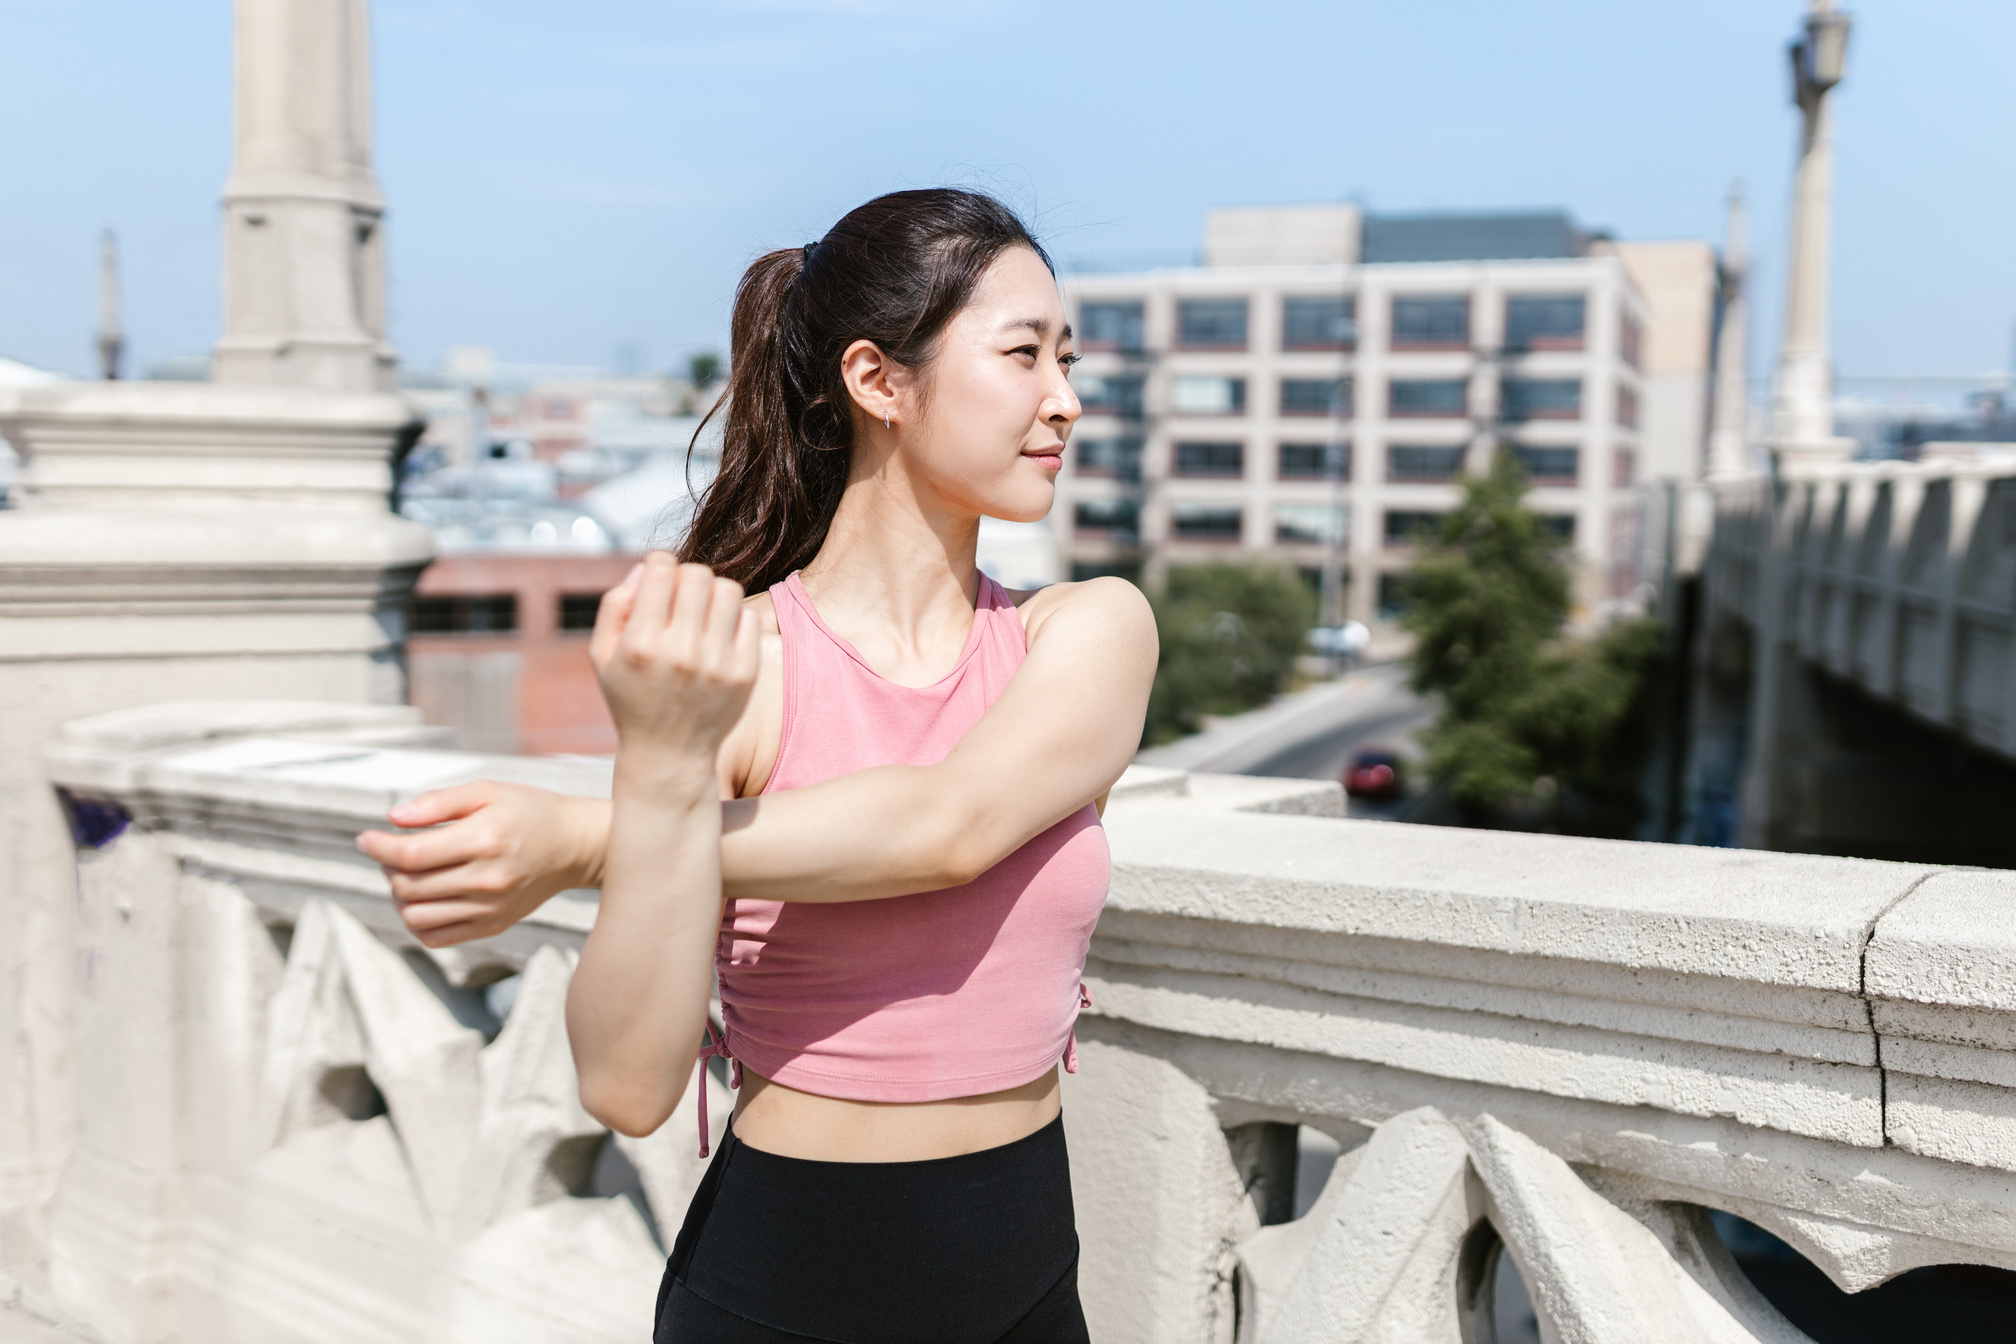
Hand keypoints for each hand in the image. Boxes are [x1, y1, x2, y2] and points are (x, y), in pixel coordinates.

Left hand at [357, 782, 608, 946]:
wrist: (573, 846)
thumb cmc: (527, 811)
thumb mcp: (486, 791)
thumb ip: (438, 803)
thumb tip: (393, 818)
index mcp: (483, 840)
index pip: (410, 854)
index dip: (378, 847)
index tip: (366, 838)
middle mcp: (487, 879)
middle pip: (408, 886)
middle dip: (387, 867)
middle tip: (395, 851)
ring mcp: (490, 908)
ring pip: (416, 916)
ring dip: (400, 895)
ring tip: (409, 875)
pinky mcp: (493, 926)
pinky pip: (436, 937)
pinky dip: (417, 921)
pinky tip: (423, 898)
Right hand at [593, 553, 759, 784]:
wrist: (669, 754)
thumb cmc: (631, 698)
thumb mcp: (603, 656)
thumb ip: (615, 605)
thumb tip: (648, 566)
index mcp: (641, 643)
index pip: (662, 568)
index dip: (659, 565)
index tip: (659, 580)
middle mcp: (681, 652)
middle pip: (698, 574)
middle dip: (687, 577)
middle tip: (681, 597)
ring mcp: (717, 663)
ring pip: (728, 590)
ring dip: (713, 594)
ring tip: (701, 613)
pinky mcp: (745, 673)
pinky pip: (749, 617)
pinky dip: (733, 618)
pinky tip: (718, 635)